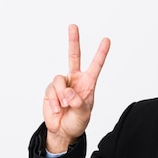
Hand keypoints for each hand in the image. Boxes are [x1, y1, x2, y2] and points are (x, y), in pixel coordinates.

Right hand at [43, 24, 109, 152]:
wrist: (63, 131)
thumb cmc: (78, 121)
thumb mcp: (83, 114)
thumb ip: (78, 103)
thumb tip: (68, 92)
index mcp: (88, 83)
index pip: (96, 65)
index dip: (101, 53)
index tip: (107, 40)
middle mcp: (75, 80)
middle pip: (73, 56)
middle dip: (73, 41)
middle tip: (73, 26)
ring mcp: (62, 84)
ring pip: (58, 80)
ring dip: (61, 95)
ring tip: (65, 106)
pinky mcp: (50, 90)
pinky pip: (50, 90)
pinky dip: (54, 101)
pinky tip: (57, 110)